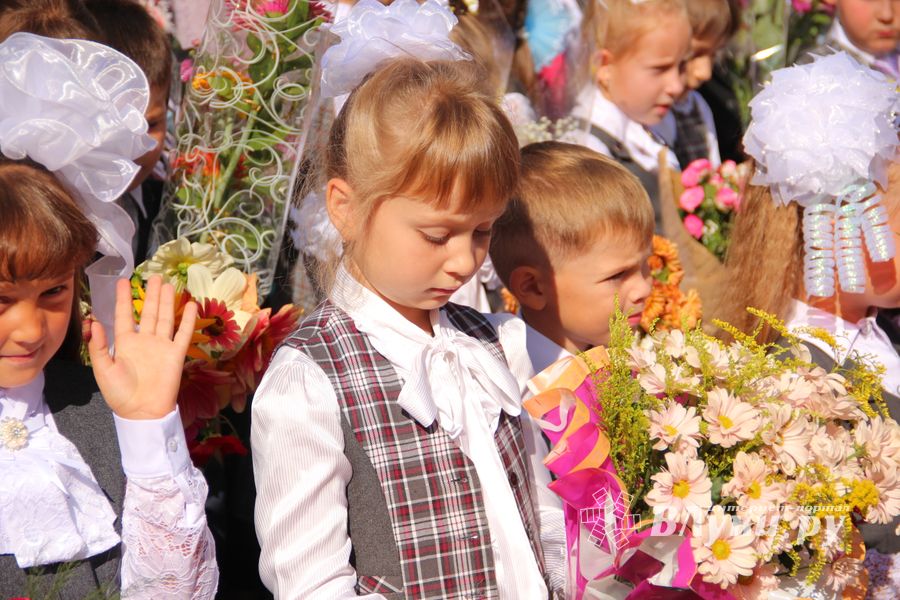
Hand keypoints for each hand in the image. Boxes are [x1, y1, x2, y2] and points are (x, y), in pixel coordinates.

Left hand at [88, 276, 197, 419]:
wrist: (143, 412)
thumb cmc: (120, 394)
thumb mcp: (103, 370)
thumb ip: (98, 346)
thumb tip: (92, 322)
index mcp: (125, 343)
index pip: (124, 315)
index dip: (123, 299)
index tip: (123, 281)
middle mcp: (144, 341)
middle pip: (148, 312)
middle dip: (151, 295)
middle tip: (154, 277)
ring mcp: (161, 346)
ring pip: (165, 318)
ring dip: (167, 301)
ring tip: (168, 285)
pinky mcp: (176, 354)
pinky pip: (183, 333)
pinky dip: (187, 320)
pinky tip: (190, 306)